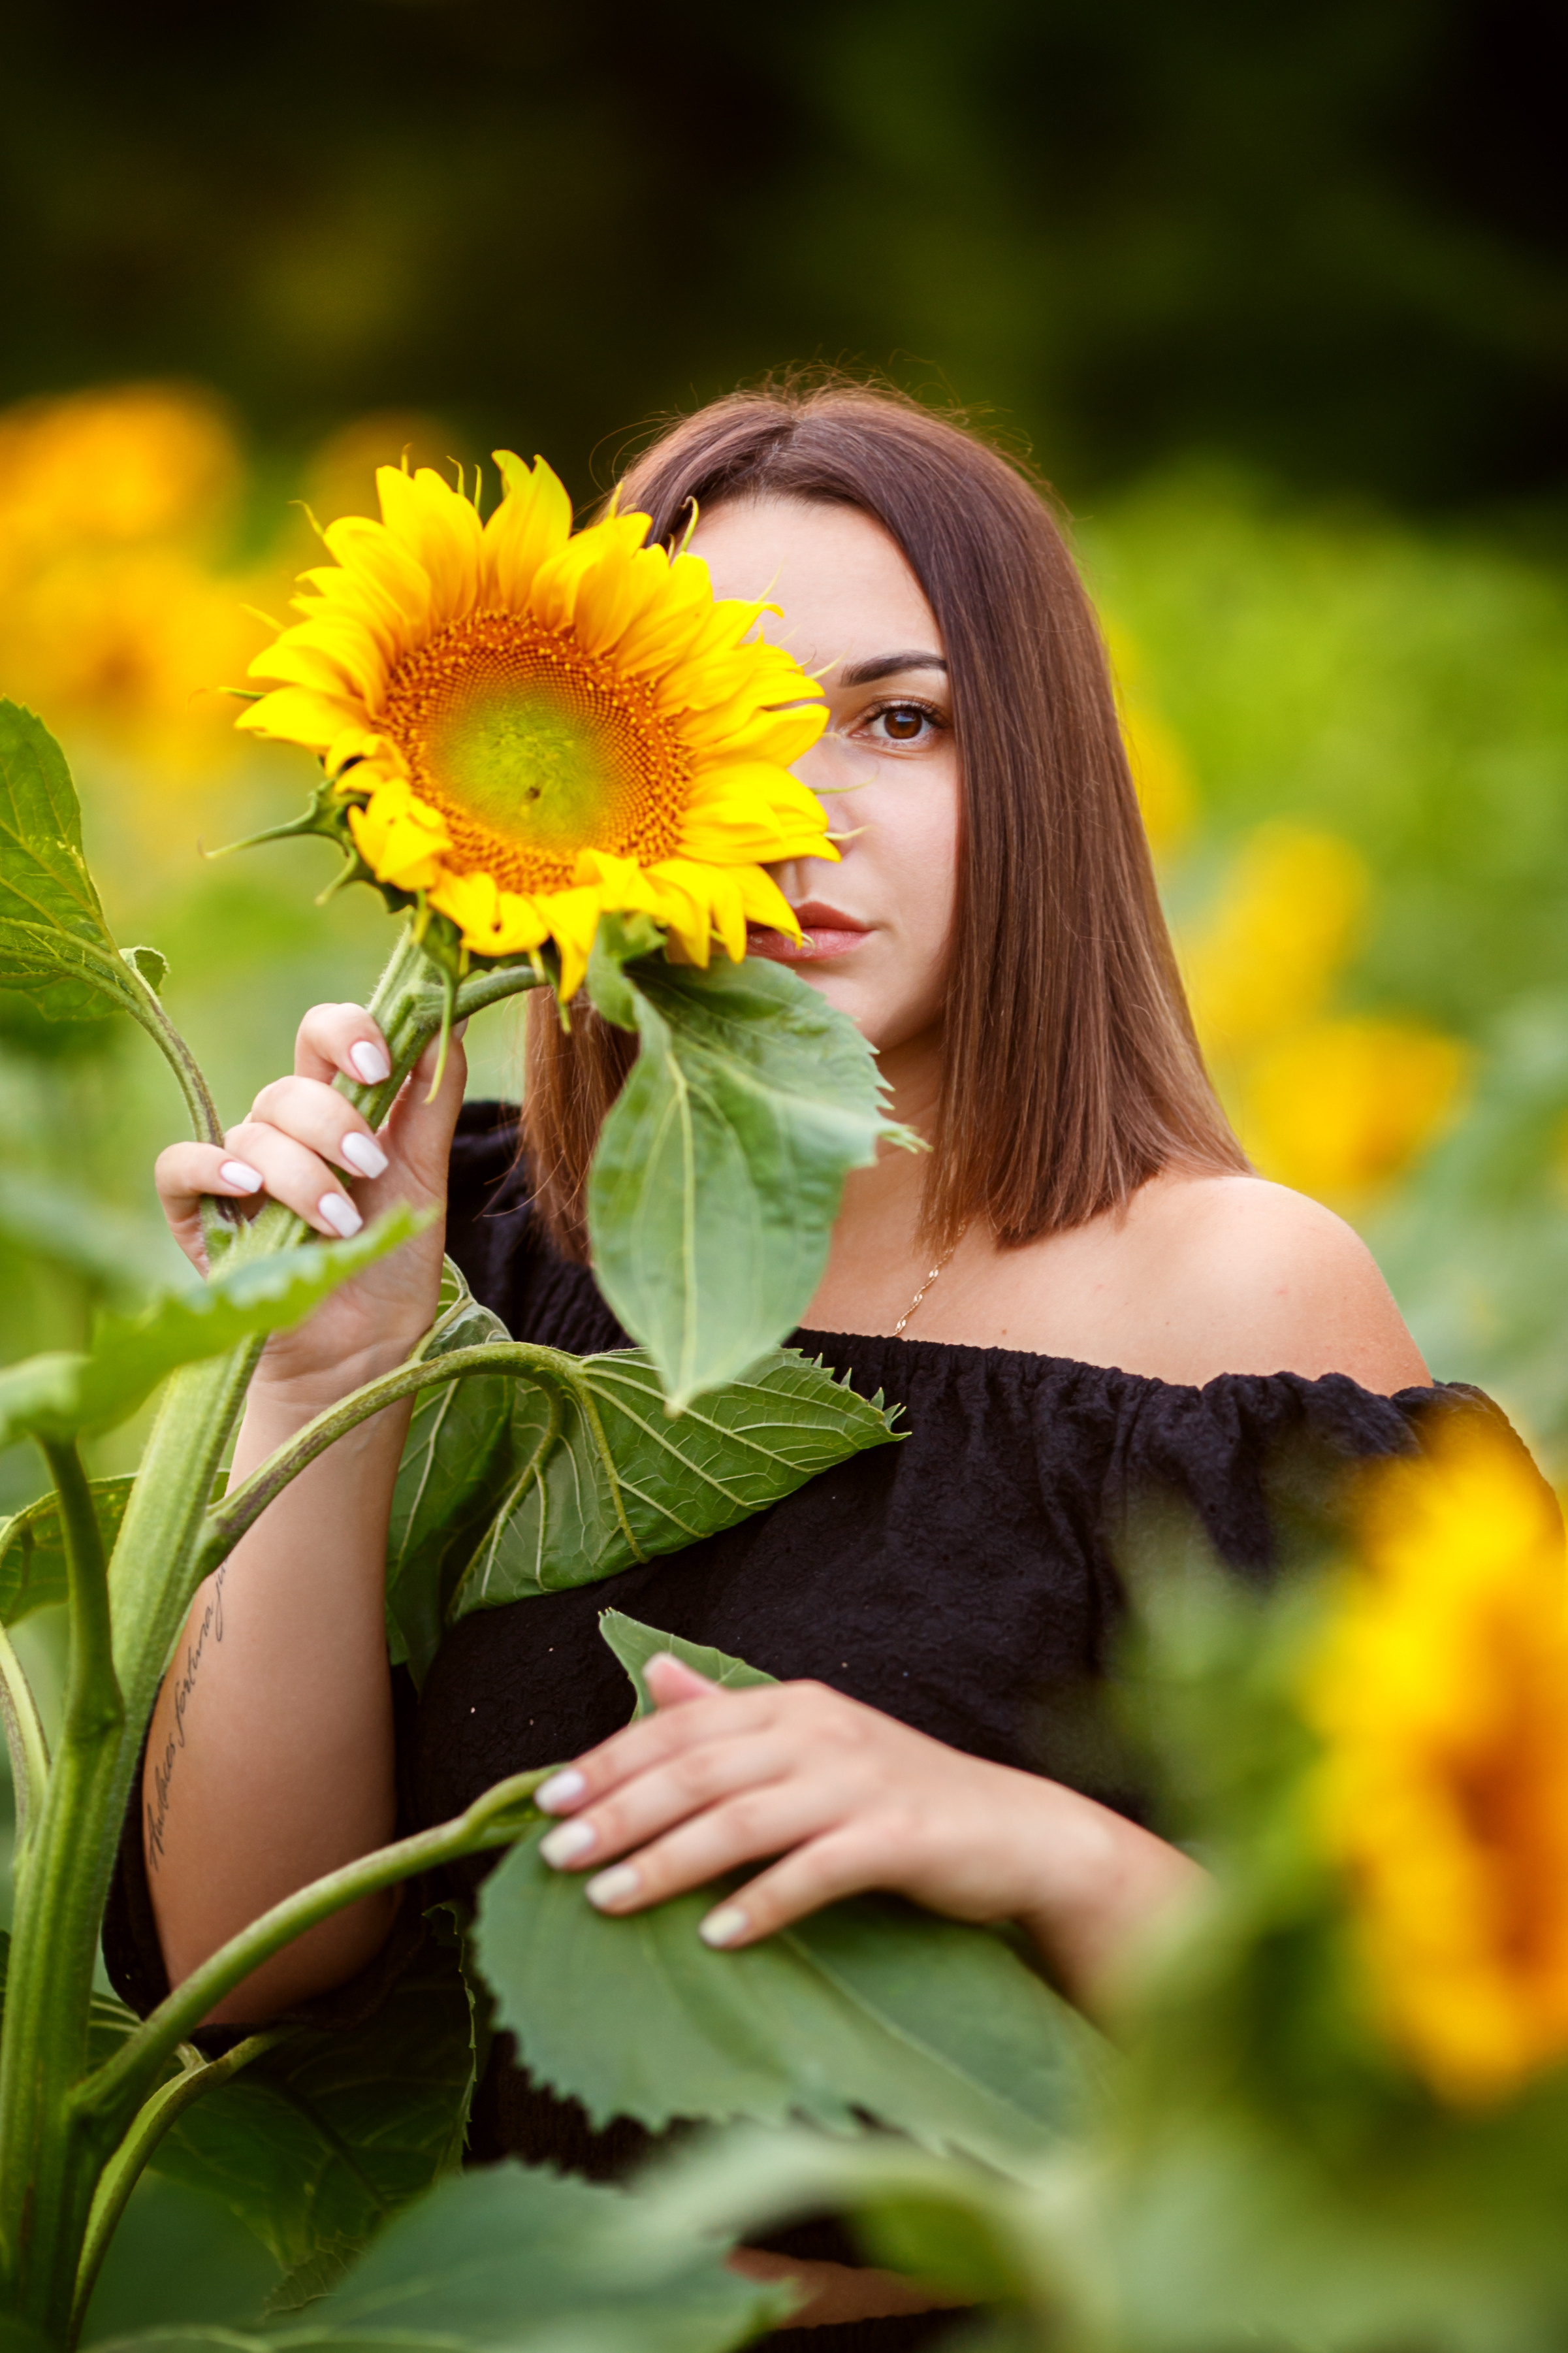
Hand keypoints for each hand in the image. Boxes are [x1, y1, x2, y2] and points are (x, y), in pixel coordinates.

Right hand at [154, 1002, 466, 1401]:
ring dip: (303, 1175)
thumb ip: (433, 1099)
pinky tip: (248, 1187)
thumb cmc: (392, 1259)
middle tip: (369, 1170)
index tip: (380, 1066)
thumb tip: (446, 1021)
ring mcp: (237, 1170)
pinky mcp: (198, 1214)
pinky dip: (211, 1166)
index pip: (323, 1035)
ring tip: (341, 1223)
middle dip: (334, 1124)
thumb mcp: (427, 1174)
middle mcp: (282, 1132)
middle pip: (288, 1088)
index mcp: (337, 1109)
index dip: (346, 1031)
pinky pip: (179, 1165)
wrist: (365, 1345)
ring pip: (251, 1133)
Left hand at [535, 1657, 1204, 2007]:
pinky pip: (815, 1870)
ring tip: (607, 1900)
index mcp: (794, 1705)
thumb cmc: (903, 1797)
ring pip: (743, 1820)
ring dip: (668, 1861)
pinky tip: (715, 1936)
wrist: (1019, 1835)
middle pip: (700, 1770)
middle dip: (621, 1811)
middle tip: (555, 1855)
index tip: (547, 1802)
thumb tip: (653, 1674)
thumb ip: (731, 1715)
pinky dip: (762, 1903)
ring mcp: (861, 1784)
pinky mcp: (898, 1839)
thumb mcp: (814, 1744)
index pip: (682, 1727)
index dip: (612, 1761)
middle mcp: (821, 1732)